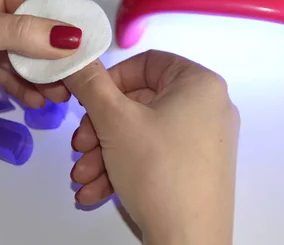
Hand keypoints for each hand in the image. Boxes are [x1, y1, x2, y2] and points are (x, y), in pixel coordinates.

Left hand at [0, 0, 79, 139]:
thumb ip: (27, 34)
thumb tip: (75, 38)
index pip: (39, 4)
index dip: (63, 28)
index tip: (86, 53)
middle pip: (34, 33)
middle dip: (54, 58)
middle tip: (77, 82)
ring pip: (22, 57)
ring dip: (40, 77)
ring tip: (61, 97)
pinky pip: (6, 74)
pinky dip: (21, 87)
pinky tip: (37, 101)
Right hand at [64, 51, 239, 244]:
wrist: (188, 241)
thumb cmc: (159, 172)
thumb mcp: (115, 120)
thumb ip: (90, 83)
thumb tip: (74, 57)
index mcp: (200, 83)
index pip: (146, 63)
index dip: (111, 80)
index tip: (88, 100)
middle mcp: (209, 107)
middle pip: (139, 103)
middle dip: (100, 128)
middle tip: (80, 146)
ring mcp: (205, 141)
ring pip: (142, 133)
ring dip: (105, 153)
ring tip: (82, 177)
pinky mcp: (197, 168)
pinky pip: (155, 155)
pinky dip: (124, 168)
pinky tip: (96, 191)